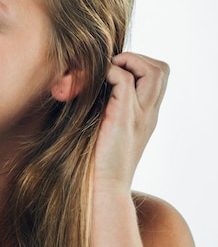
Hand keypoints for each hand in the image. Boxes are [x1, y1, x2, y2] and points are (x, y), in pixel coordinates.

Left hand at [93, 52, 169, 191]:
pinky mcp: (123, 119)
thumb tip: (84, 87)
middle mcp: (148, 112)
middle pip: (161, 69)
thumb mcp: (105, 128)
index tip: (112, 70)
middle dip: (136, 58)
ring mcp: (139, 115)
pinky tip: (95, 85)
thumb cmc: (97, 160)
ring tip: (106, 73)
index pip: (158, 76)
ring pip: (153, 71)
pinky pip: (125, 82)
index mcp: (146, 114)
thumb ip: (105, 108)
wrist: (103, 188)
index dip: (138, 64)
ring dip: (128, 62)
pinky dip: (110, 73)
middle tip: (110, 68)